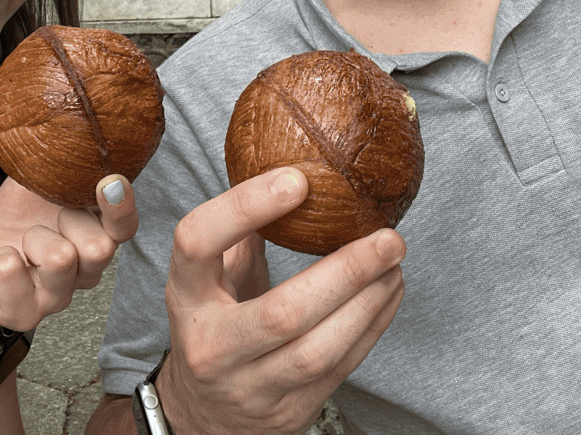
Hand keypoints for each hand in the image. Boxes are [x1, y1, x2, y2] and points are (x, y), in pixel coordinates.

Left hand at [0, 176, 136, 349]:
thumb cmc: (17, 220)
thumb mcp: (38, 184)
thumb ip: (60, 163)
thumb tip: (70, 124)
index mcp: (95, 234)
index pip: (125, 228)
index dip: (121, 207)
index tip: (109, 182)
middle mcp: (85, 269)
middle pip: (100, 247)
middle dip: (69, 221)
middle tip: (50, 216)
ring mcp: (58, 295)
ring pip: (61, 262)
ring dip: (34, 240)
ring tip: (21, 241)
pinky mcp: (24, 314)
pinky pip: (18, 287)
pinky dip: (3, 263)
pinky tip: (2, 256)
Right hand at [158, 168, 405, 434]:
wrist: (202, 415)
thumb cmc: (212, 324)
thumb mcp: (208, 277)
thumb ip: (238, 231)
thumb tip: (292, 170)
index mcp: (186, 296)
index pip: (198, 243)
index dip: (244, 207)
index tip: (298, 179)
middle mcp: (212, 347)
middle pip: (281, 313)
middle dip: (345, 271)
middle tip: (387, 235)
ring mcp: (250, 388)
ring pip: (318, 349)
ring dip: (369, 301)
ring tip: (394, 261)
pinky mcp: (288, 412)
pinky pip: (339, 368)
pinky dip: (372, 326)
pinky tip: (388, 291)